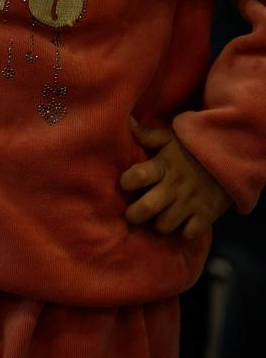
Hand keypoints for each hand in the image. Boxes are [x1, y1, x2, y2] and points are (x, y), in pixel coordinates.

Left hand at [120, 118, 231, 240]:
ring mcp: (190, 203)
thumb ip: (147, 135)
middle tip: (133, 213)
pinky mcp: (206, 216)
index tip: (125, 183)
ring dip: (157, 225)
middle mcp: (174, 186)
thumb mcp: (170, 138)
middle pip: (147, 208)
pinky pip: (188, 234)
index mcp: (164, 166)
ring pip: (164, 226)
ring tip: (157, 218)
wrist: (230, 157)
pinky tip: (179, 224)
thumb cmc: (193, 149)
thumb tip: (127, 123)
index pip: (138, 175)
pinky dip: (182, 233)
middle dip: (134, 214)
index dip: (127, 181)